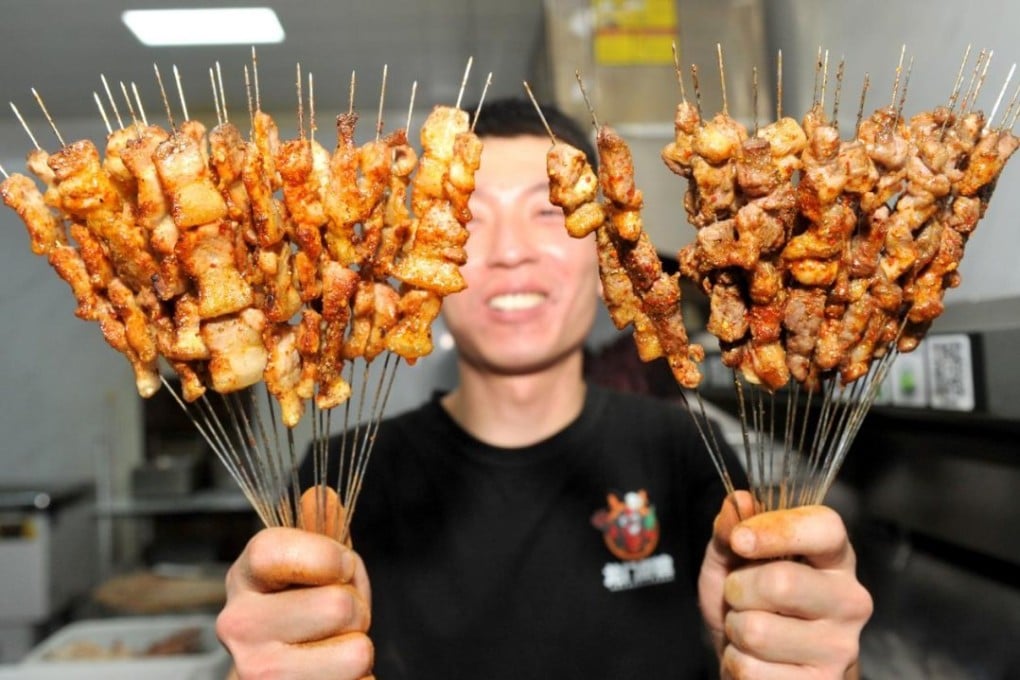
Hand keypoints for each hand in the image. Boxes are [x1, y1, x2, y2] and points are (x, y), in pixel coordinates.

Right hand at [217, 493, 373, 678]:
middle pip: (337, 605)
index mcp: (245, 578)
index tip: (340, 564)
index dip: (326, 556)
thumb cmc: (299, 614)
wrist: (280, 675)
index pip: (275, 550)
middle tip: (337, 617)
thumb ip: (319, 531)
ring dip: (359, 648)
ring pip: (355, 652)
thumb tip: (321, 495)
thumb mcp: (309, 567)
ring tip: (335, 647)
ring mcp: (259, 674)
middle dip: (356, 608)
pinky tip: (332, 674)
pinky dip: (360, 679)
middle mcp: (239, 627)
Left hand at [698, 491, 872, 678]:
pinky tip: (756, 661)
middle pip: (781, 583)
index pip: (825, 528)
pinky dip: (736, 664)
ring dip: (735, 630)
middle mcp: (849, 600)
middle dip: (738, 590)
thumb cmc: (754, 604)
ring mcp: (840, 648)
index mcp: (834, 558)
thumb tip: (737, 502)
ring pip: (758, 631)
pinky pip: (751, 670)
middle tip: (740, 597)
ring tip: (749, 630)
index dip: (777, 528)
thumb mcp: (734, 561)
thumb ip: (732, 530)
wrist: (766, 668)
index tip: (741, 539)